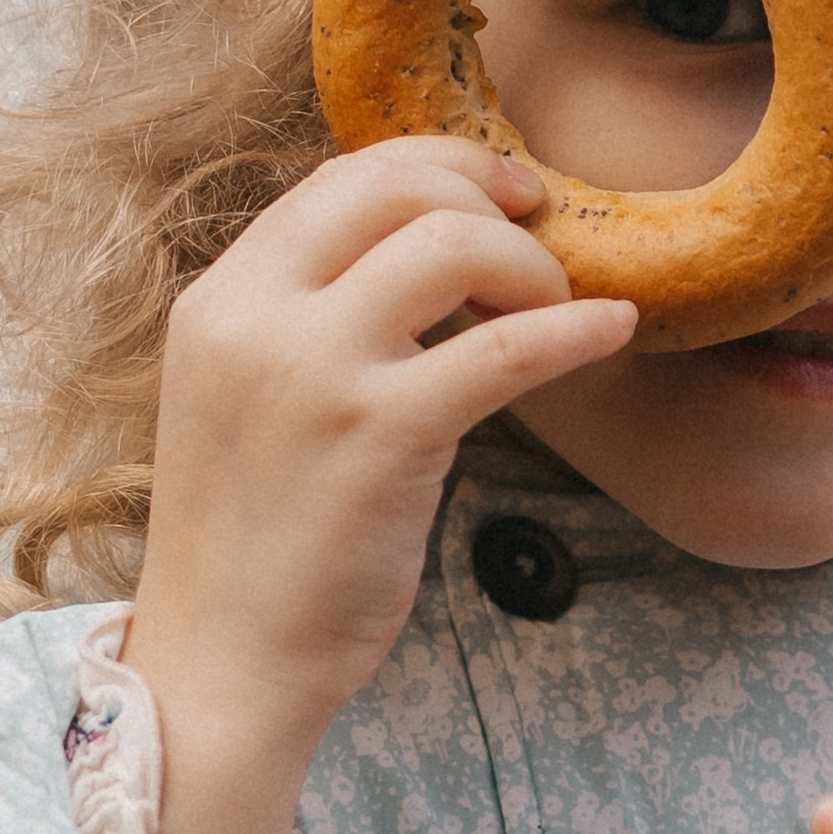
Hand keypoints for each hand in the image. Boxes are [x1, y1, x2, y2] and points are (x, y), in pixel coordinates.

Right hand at [123, 140, 632, 833]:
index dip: (434, 167)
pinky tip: (612, 331)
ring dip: (528, 263)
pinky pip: (506, 348)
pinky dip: (575, 329)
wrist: (225, 666)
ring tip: (554, 308)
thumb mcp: (251, 400)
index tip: (499, 191)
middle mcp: (256, 319)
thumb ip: (314, 323)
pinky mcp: (380, 435)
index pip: (337, 180)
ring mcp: (314, 373)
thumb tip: (434, 257)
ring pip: (452, 242)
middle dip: (487, 189)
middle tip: (545, 229)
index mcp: (220, 302)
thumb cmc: (257, 543)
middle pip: (394, 186)